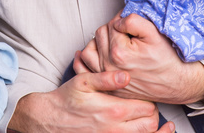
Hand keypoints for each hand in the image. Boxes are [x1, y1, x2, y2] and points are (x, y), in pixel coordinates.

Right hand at [10, 71, 169, 132]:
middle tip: (146, 108)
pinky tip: (138, 130)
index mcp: (113, 110)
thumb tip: (127, 76)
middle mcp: (116, 129)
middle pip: (150, 126)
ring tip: (149, 122)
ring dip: (150, 129)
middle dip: (153, 116)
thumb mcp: (83, 81)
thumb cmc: (67, 99)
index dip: (150, 101)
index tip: (143, 97)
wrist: (50, 119)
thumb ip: (106, 78)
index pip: (148, 109)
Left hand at [74, 13, 203, 105]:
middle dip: (113, 30)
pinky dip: (89, 59)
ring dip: (100, 42)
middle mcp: (109, 67)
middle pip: (100, 34)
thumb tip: (118, 19)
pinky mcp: (108, 87)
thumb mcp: (153, 32)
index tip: (133, 24)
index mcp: (118, 52)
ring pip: (90, 49)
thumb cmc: (168, 59)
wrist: (178, 83)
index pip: (112, 24)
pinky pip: (87, 69)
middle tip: (129, 34)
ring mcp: (107, 78)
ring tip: (116, 42)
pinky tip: (97, 53)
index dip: (123, 20)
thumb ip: (132, 20)